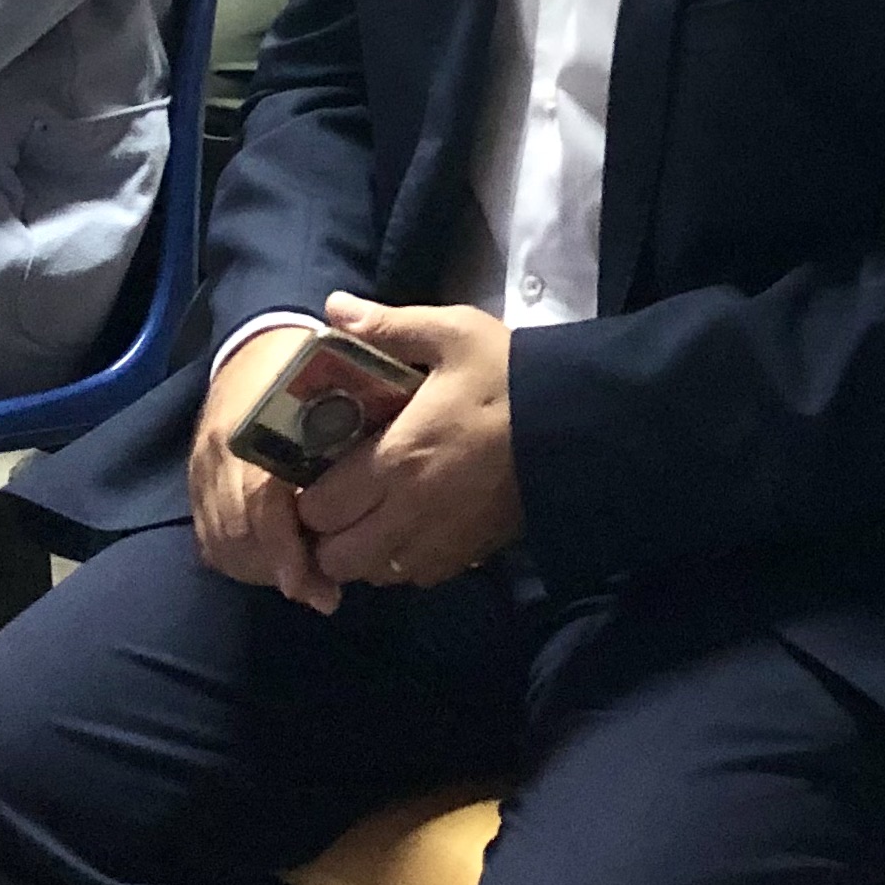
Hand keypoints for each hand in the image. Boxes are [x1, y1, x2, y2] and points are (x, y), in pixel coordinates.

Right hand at [190, 328, 339, 609]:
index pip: (262, 502)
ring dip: (263, 572)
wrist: (255, 340)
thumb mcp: (342, 375)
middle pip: (240, 536)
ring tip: (307, 584)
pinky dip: (242, 562)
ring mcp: (201, 468)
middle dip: (281, 573)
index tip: (320, 587)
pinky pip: (209, 539)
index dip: (288, 551)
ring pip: (222, 545)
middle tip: (324, 593)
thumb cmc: (310, 360)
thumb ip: (362, 415)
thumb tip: (395, 459)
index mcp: (257, 423)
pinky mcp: (195, 482)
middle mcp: (220, 451)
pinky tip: (276, 569)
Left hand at [296, 294, 520, 588]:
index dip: (306, 495)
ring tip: (368, 518)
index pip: (318, 507)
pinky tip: (408, 528)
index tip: (314, 472)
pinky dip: (400, 561)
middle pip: (337, 556)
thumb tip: (332, 306)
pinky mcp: (468, 555)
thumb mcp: (451, 333)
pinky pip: (414, 577)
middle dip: (326, 535)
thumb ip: (387, 327)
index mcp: (394, 459)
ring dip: (361, 552)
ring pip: (373, 574)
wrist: (578, 421)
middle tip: (336, 501)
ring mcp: (440, 541)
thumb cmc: (507, 375)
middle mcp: (408, 512)